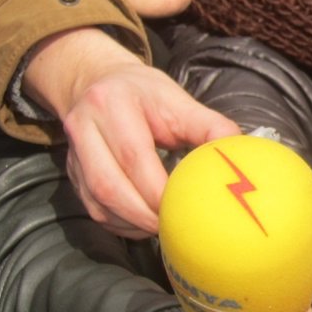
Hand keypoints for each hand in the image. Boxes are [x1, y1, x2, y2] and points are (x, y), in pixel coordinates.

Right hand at [22, 28, 239, 237]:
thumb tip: (238, 154)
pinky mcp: (72, 173)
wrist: (98, 82)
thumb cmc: (145, 95)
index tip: (185, 205)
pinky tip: (144, 225)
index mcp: (113, 104)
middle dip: (144, 214)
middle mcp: (84, 127)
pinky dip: (121, 224)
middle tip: (175, 226)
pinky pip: (94, 209)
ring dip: (132, 223)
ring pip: (97, 202)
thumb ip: (211, 126)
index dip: (158, 189)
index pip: (133, 155)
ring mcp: (74, 153)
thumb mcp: (179, 100)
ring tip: (163, 229)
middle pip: (109, 185)